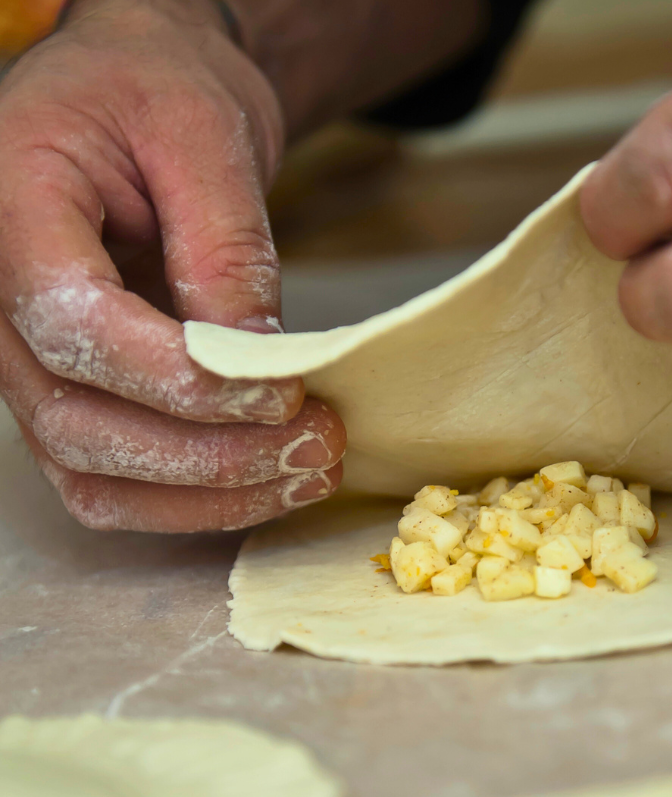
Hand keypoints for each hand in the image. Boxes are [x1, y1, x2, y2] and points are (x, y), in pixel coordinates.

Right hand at [0, 0, 344, 531]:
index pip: (73, 323)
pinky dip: (193, 501)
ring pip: (93, 471)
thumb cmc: (158, 95)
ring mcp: (31, 361)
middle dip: (210, 455)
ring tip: (310, 472)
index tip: (281, 396)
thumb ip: (225, 249)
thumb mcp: (203, 136)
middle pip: (77, 421)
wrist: (139, 104)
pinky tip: (271, 483)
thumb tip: (257, 364)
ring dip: (209, 494)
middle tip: (316, 446)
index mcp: (13, 211)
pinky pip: (114, 480)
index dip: (180, 380)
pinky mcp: (76, 393)